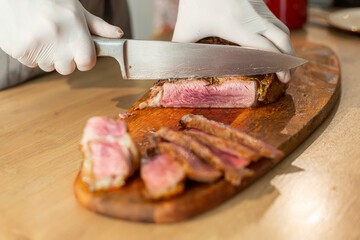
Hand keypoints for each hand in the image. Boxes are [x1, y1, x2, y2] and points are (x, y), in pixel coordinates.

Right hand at [0, 0, 122, 74]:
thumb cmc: (50, 0)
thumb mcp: (78, 10)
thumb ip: (99, 27)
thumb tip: (119, 35)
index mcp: (76, 31)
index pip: (87, 63)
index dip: (84, 58)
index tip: (80, 50)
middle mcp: (58, 42)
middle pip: (67, 69)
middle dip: (65, 58)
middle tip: (58, 37)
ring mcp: (37, 48)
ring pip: (48, 66)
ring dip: (47, 55)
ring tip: (42, 33)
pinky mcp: (19, 50)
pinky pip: (30, 63)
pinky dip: (30, 53)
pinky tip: (29, 34)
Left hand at [173, 0, 294, 82]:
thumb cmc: (195, 2)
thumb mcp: (185, 29)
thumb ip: (182, 50)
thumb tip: (174, 69)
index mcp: (239, 28)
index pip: (268, 50)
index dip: (280, 66)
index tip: (284, 79)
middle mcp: (254, 19)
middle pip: (283, 41)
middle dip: (290, 61)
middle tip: (289, 77)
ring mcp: (258, 9)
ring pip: (283, 29)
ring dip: (288, 47)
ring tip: (287, 64)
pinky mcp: (259, 4)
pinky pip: (275, 22)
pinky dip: (280, 36)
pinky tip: (276, 46)